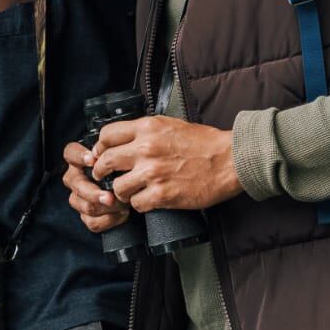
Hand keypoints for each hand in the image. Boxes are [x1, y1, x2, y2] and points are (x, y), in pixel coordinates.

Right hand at [62, 141, 132, 232]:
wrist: (133, 192)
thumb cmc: (126, 171)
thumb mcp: (122, 160)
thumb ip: (116, 156)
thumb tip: (116, 157)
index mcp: (80, 161)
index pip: (71, 153)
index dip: (79, 157)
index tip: (93, 161)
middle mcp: (76, 178)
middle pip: (75, 184)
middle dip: (93, 193)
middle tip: (110, 198)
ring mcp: (79, 198)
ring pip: (84, 205)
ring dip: (105, 209)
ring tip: (123, 205)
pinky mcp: (85, 216)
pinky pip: (92, 222)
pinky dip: (109, 220)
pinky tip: (121, 214)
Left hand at [90, 116, 241, 212]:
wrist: (230, 160)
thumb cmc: (205, 142)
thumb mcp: (170, 125)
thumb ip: (145, 131)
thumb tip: (123, 139)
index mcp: (147, 128)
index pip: (107, 136)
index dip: (100, 147)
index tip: (99, 155)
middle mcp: (146, 149)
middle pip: (106, 162)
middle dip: (101, 171)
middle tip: (103, 176)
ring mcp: (153, 173)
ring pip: (118, 187)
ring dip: (121, 192)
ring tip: (129, 191)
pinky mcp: (163, 195)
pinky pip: (137, 204)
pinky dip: (140, 204)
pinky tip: (147, 200)